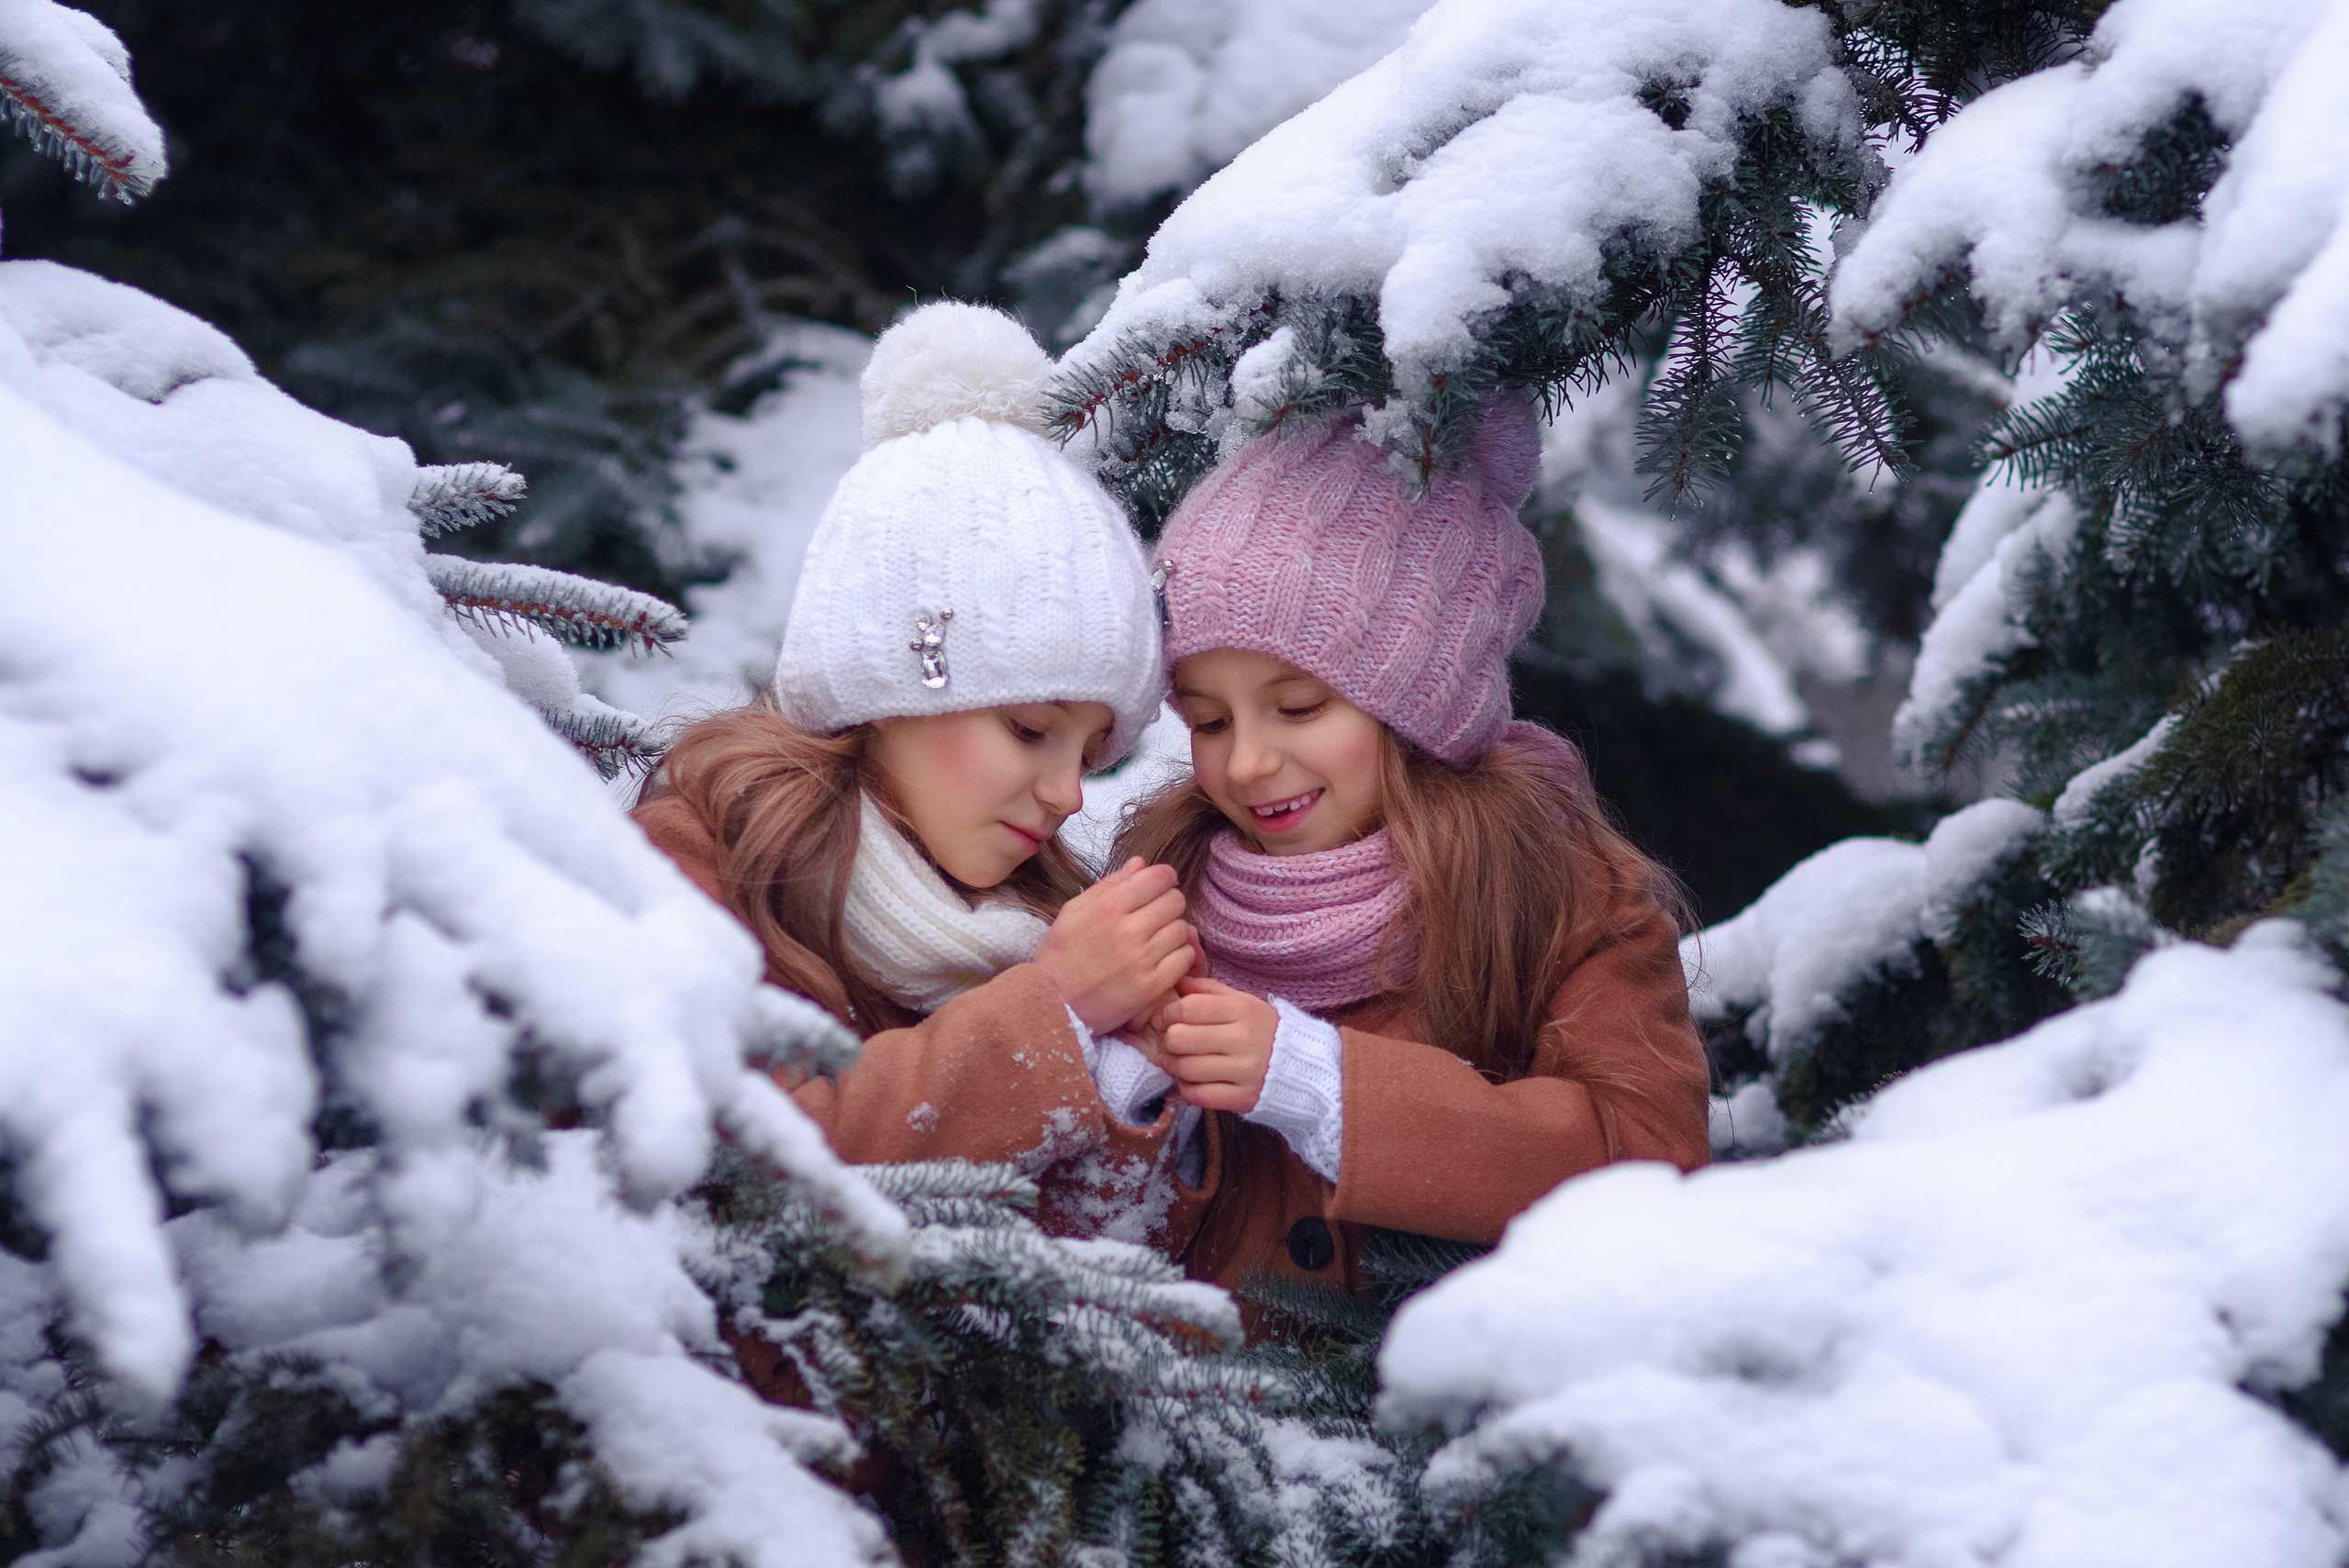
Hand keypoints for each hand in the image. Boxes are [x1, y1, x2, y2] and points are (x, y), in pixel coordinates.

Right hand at [1034, 858, 1198, 1033]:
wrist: (1053, 1004)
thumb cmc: (1061, 955)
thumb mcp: (1074, 911)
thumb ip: (1110, 884)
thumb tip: (1141, 863)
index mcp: (1109, 906)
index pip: (1158, 877)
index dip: (1164, 878)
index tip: (1159, 885)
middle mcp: (1129, 929)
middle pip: (1176, 901)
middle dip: (1169, 903)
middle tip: (1156, 915)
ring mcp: (1143, 959)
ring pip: (1183, 929)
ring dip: (1174, 931)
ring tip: (1157, 939)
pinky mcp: (1152, 985)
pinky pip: (1185, 958)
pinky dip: (1179, 956)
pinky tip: (1162, 958)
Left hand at [1151, 976, 1276, 1112]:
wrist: (1303, 1065)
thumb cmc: (1263, 1029)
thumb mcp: (1243, 1002)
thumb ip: (1209, 990)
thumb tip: (1177, 980)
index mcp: (1243, 1011)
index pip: (1188, 1007)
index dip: (1167, 1013)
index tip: (1164, 1018)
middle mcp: (1244, 1040)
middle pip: (1181, 1038)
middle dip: (1168, 1040)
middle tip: (1170, 1041)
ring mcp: (1245, 1071)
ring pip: (1185, 1068)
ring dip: (1174, 1065)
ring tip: (1178, 1061)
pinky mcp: (1243, 1098)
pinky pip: (1197, 1095)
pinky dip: (1187, 1088)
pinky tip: (1193, 1080)